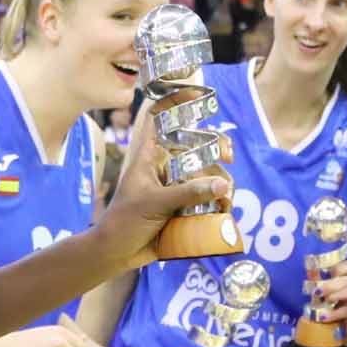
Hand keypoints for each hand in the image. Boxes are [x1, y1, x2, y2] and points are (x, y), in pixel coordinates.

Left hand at [96, 110, 230, 265]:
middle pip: (194, 146)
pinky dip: (218, 201)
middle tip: (229, 157)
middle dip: (215, 148)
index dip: (174, 101)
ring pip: (205, 174)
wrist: (117, 254)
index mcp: (149, 157)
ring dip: (220, 182)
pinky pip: (206, 198)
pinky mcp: (183, 207)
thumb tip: (223, 184)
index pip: (158, 119)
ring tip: (226, 199)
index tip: (195, 92)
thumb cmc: (125, 221)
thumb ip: (188, 193)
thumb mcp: (155, 203)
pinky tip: (225, 209)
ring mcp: (174, 187)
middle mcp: (164, 167)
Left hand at [304, 259, 346, 328]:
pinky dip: (336, 313)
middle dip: (331, 285)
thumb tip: (310, 268)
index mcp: (341, 278)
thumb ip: (315, 281)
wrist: (330, 329)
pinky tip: (324, 317)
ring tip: (323, 303)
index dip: (341, 267)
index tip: (328, 273)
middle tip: (317, 292)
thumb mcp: (317, 293)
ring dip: (335, 295)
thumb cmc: (323, 308)